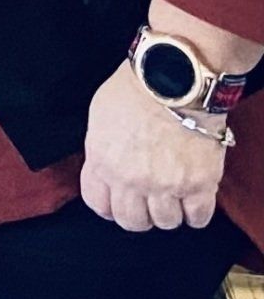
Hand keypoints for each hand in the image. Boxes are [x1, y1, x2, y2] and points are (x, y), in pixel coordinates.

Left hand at [81, 63, 227, 231]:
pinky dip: (196, 212)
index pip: (98, 204)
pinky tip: (194, 197)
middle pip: (132, 221)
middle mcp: (131, 179)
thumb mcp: (100, 115)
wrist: (175, 76)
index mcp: (102, 160)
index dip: (109, 206)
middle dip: (139, 213)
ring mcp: (166, 185)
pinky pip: (198, 218)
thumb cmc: (136, 87)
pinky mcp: (199, 185)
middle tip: (149, 199)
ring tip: (174, 192)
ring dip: (170, 210)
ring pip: (166, 222)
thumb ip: (101, 149)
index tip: (118, 202)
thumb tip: (106, 169)